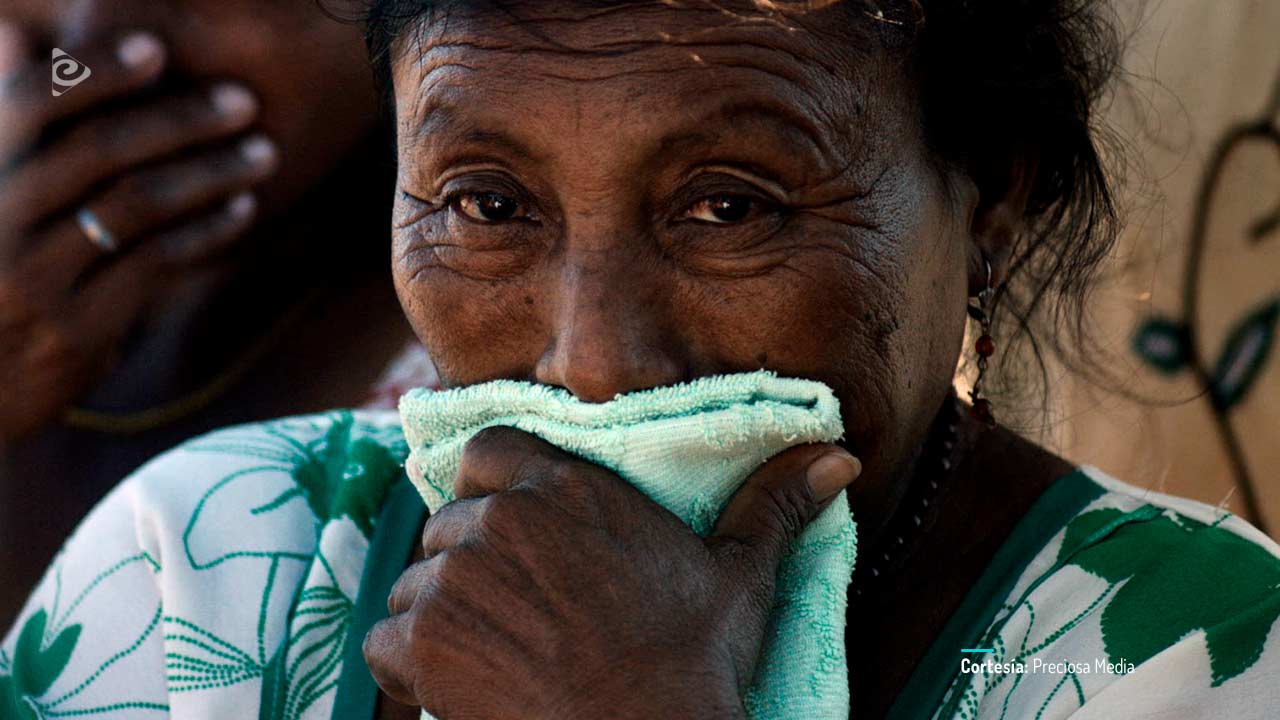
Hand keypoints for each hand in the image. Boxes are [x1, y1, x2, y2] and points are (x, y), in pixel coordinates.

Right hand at [0, 22, 277, 439]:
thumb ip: (4, 125)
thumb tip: (12, 32)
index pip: (25, 107)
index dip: (93, 72)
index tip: (155, 49)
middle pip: (95, 150)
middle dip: (178, 119)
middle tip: (242, 100)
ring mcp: (33, 278)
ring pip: (136, 205)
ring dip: (209, 172)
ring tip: (261, 152)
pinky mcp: (77, 326)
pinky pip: (155, 261)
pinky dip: (204, 229)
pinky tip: (241, 208)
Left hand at [363, 426, 861, 719]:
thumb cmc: (693, 666)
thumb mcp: (739, 579)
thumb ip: (772, 505)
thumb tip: (838, 454)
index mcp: (567, 489)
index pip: (488, 452)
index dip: (494, 488)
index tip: (515, 528)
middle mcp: (501, 520)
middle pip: (450, 523)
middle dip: (472, 562)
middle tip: (520, 612)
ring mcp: (454, 578)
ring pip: (416, 582)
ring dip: (442, 613)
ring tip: (500, 653)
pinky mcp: (421, 641)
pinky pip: (385, 639)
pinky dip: (412, 665)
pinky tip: (465, 685)